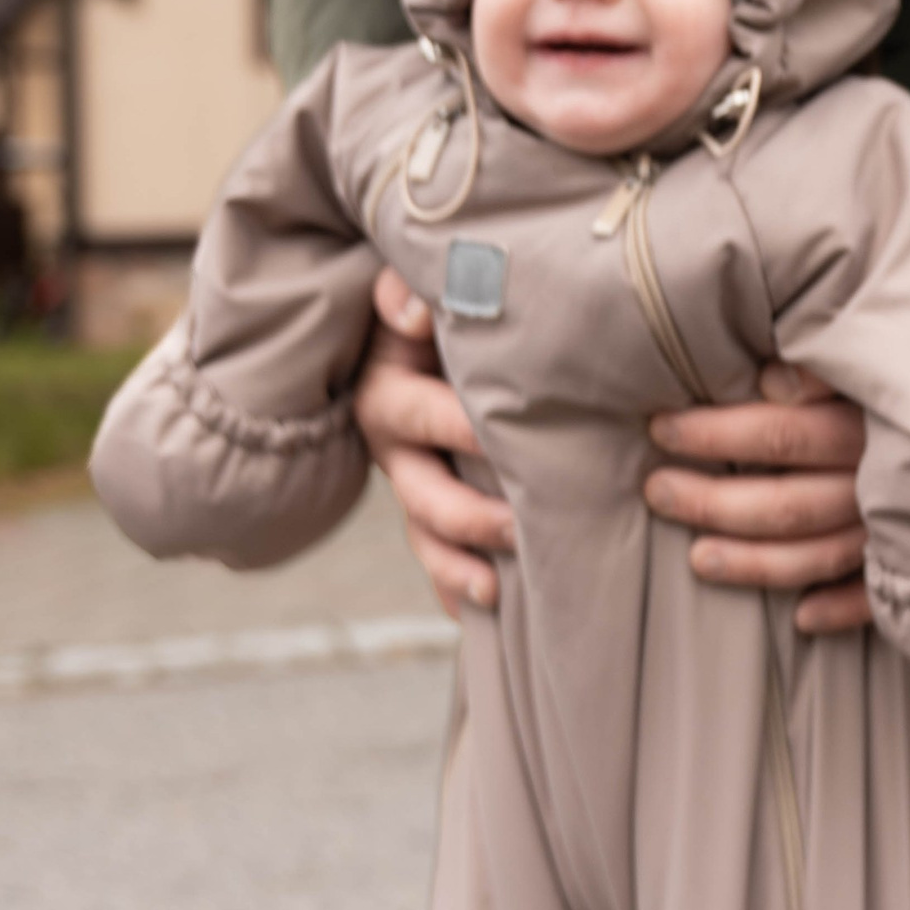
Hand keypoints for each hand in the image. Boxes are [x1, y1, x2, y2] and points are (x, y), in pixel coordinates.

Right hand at [353, 270, 513, 611]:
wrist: (422, 331)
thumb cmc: (429, 309)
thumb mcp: (408, 293)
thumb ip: (404, 292)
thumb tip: (411, 311)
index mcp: (388, 397)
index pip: (429, 417)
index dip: (467, 429)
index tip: (516, 443)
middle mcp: (395, 451)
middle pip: (424, 498)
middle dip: (470, 518)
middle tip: (522, 527)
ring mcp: (414, 486)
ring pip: (429, 541)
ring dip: (460, 570)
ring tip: (498, 591)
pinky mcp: (435, 511)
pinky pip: (441, 563)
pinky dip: (460, 591)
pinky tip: (496, 618)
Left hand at [646, 364, 872, 636]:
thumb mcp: (886, 354)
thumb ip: (826, 368)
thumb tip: (766, 381)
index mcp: (871, 423)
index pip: (777, 432)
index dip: (713, 432)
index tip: (659, 426)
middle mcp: (885, 481)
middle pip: (783, 501)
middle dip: (711, 499)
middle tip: (656, 490)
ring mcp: (909, 530)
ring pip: (815, 557)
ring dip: (753, 564)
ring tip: (699, 559)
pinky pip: (881, 603)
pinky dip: (840, 613)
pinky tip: (802, 621)